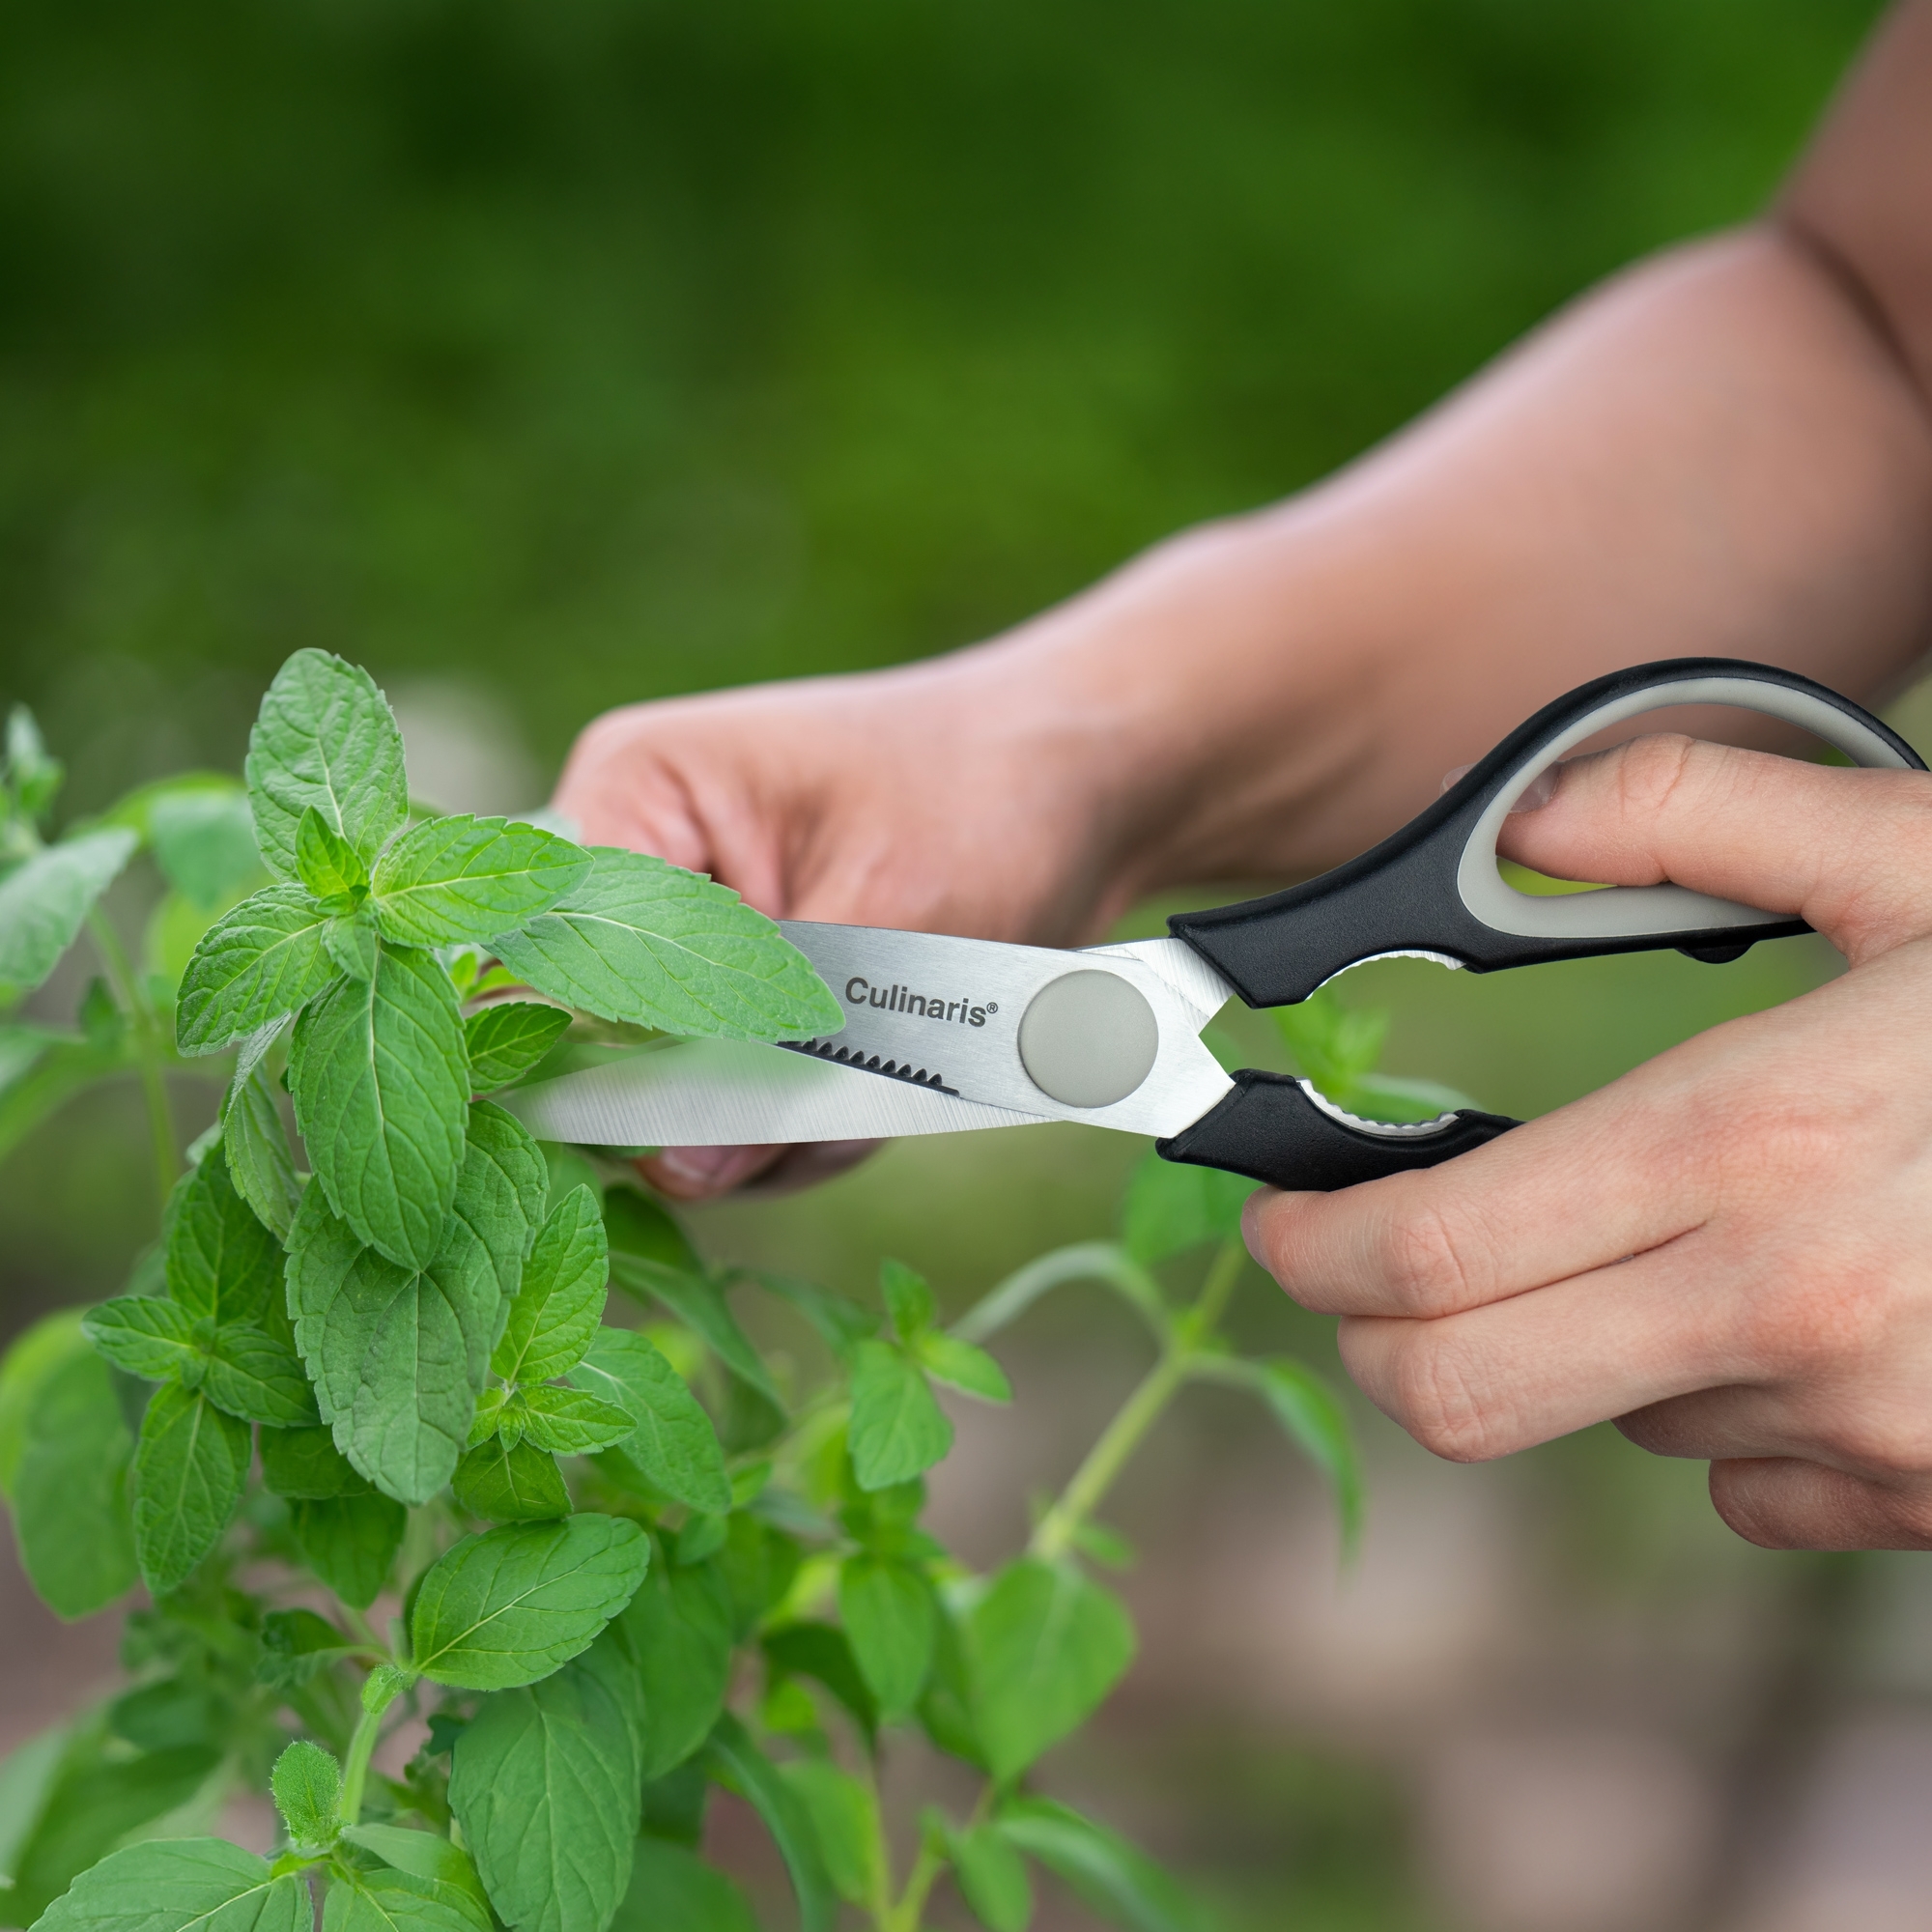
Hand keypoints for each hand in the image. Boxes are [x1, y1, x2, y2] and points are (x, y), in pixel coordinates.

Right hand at [551, 656, 1142, 1195]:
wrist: (1083, 791)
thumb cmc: (987, 808)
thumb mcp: (883, 926)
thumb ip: (772, 1049)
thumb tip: (677, 1170)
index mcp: (634, 795)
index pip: (543, 958)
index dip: (598, 1062)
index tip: (700, 1117)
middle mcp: (633, 871)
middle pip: (603, 1049)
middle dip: (728, 1102)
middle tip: (856, 1071)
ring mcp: (681, 944)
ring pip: (677, 1100)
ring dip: (786, 1120)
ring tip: (902, 1056)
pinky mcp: (734, 1002)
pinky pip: (734, 1107)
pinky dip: (811, 1119)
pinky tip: (893, 1071)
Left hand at [1244, 732, 1931, 1549]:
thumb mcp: (1919, 856)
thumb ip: (1698, 807)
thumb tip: (1531, 818)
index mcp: (1754, 1146)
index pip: (1430, 1257)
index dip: (1314, 1247)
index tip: (1284, 1217)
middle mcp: (1794, 1311)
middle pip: (1460, 1394)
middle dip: (1384, 1333)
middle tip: (1379, 1260)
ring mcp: (1875, 1428)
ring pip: (1607, 1415)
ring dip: (1585, 1336)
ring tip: (1686, 1224)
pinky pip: (1748, 1477)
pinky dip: (1722, 1399)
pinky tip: (1804, 1304)